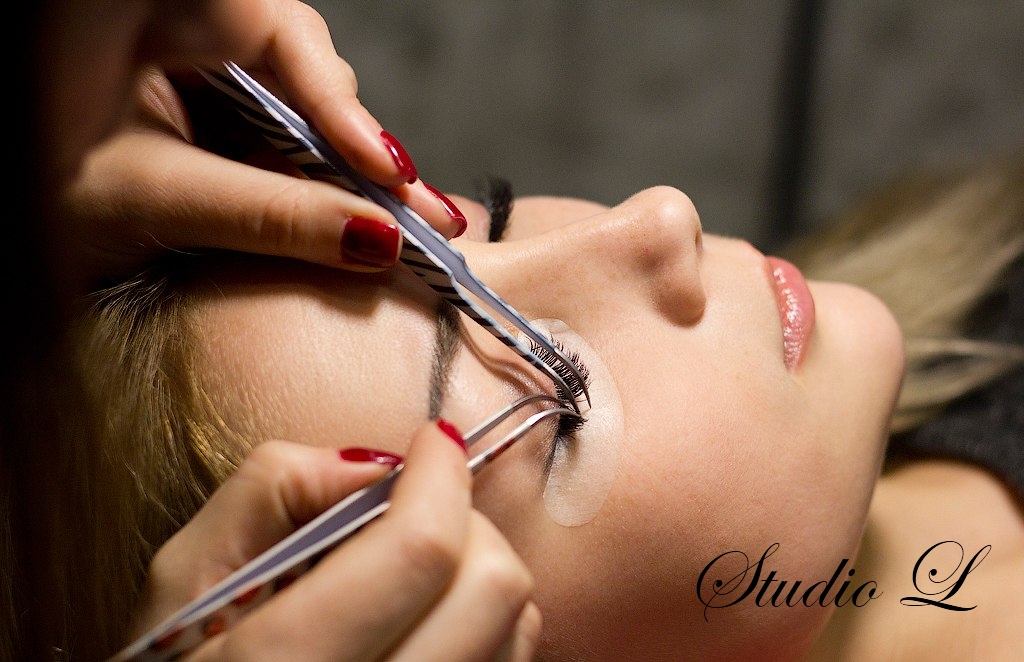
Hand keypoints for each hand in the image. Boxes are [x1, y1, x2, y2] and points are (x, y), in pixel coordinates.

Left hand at [62, 0, 465, 291]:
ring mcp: (179, 55)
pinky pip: (255, 119)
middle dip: (351, 147)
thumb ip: (271, 215)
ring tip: (378, 224)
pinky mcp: (180, 93)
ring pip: (284, 97)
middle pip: (298, 68)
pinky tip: (321, 211)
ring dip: (326, 165)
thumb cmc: (21, 188)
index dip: (349, 115)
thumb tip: (376, 240)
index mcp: (163, 7)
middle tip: (412, 216)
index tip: (397, 180)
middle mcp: (176, 18)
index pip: (285, 41)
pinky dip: (286, 168)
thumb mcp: (154, 200)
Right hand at [133, 421, 538, 661]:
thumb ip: (269, 492)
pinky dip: (487, 617)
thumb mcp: (183, 577)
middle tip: (417, 505)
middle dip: (464, 519)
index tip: (430, 441)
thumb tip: (375, 461)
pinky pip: (511, 660)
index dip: (439, 475)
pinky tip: (429, 612)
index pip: (419, 552)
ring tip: (417, 561)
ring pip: (517, 625)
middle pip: (492, 588)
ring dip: (479, 567)